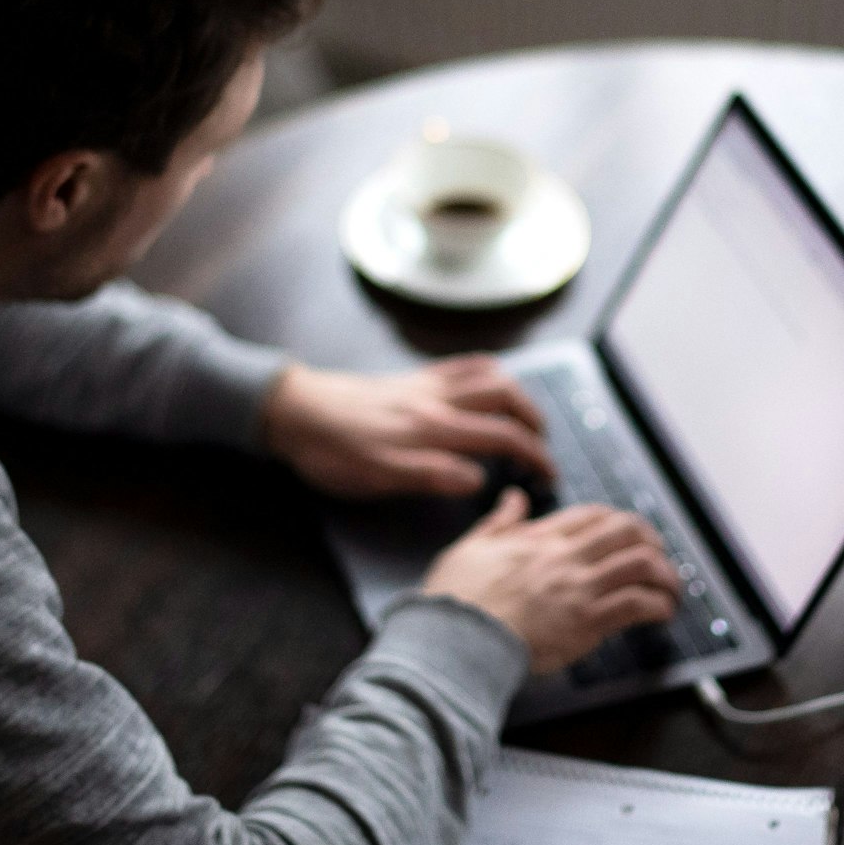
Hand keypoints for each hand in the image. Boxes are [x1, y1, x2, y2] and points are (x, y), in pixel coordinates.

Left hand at [262, 355, 554, 498]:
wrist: (293, 410)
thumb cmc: (331, 451)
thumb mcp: (376, 477)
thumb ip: (430, 475)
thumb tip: (479, 480)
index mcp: (432, 429)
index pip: (501, 437)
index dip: (534, 455)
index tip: (550, 476)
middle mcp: (436, 400)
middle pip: (505, 398)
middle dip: (534, 421)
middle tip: (544, 447)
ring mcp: (425, 384)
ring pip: (489, 375)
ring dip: (517, 394)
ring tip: (526, 417)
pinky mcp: (412, 376)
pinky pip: (461, 364)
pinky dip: (489, 370)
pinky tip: (492, 382)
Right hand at [422, 491, 680, 674]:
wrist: (455, 638)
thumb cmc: (456, 600)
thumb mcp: (470, 547)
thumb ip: (498, 522)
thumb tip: (512, 499)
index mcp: (539, 538)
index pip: (593, 515)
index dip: (618, 521)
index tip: (628, 534)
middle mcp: (565, 557)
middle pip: (628, 530)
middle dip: (652, 541)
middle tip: (658, 558)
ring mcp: (578, 587)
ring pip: (641, 564)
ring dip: (665, 575)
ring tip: (670, 590)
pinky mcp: (586, 621)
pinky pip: (636, 604)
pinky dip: (657, 606)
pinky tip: (662, 613)